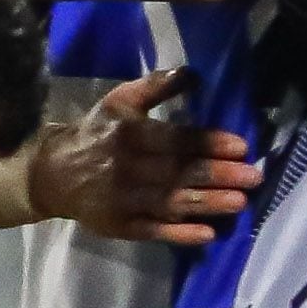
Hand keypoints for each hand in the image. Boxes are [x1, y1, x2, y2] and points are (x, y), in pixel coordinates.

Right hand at [31, 67, 257, 245]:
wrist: (53, 174)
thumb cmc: (96, 133)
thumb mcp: (119, 101)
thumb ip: (155, 87)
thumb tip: (193, 73)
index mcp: (128, 133)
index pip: (174, 139)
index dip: (208, 143)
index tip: (241, 147)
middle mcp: (126, 167)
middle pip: (177, 172)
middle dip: (217, 175)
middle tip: (253, 178)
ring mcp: (123, 200)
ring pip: (170, 203)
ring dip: (207, 204)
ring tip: (240, 203)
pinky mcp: (120, 226)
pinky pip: (153, 231)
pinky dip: (180, 234)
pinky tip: (208, 234)